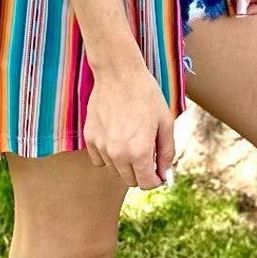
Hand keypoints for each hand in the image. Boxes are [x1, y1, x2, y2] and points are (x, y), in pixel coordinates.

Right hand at [84, 59, 174, 189]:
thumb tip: (165, 172)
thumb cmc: (145, 94)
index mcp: (139, 152)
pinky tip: (115, 138)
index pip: (146, 184)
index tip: (158, 172)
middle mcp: (118, 153)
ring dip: (124, 164)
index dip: (155, 180)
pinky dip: (108, 155)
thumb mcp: (165, 122)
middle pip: (129, 180)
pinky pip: (98, 159)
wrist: (119, 73)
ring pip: (114, 170)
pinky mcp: (89, 137)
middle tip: (147, 154)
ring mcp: (101, 146)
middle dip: (141, 172)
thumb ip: (167, 151)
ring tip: (130, 141)